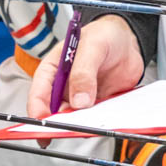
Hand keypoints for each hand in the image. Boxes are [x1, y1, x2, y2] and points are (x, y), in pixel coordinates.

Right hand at [27, 15, 144, 118]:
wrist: (127, 41)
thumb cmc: (104, 34)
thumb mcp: (92, 46)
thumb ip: (83, 71)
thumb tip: (79, 100)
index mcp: (53, 69)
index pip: (38, 92)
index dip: (37, 109)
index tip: (43, 122)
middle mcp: (64, 87)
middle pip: (54, 112)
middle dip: (58, 124)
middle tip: (68, 130)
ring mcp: (80, 97)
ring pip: (74, 119)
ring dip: (80, 126)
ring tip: (89, 127)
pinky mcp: (97, 105)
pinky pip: (95, 119)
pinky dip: (98, 124)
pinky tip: (104, 124)